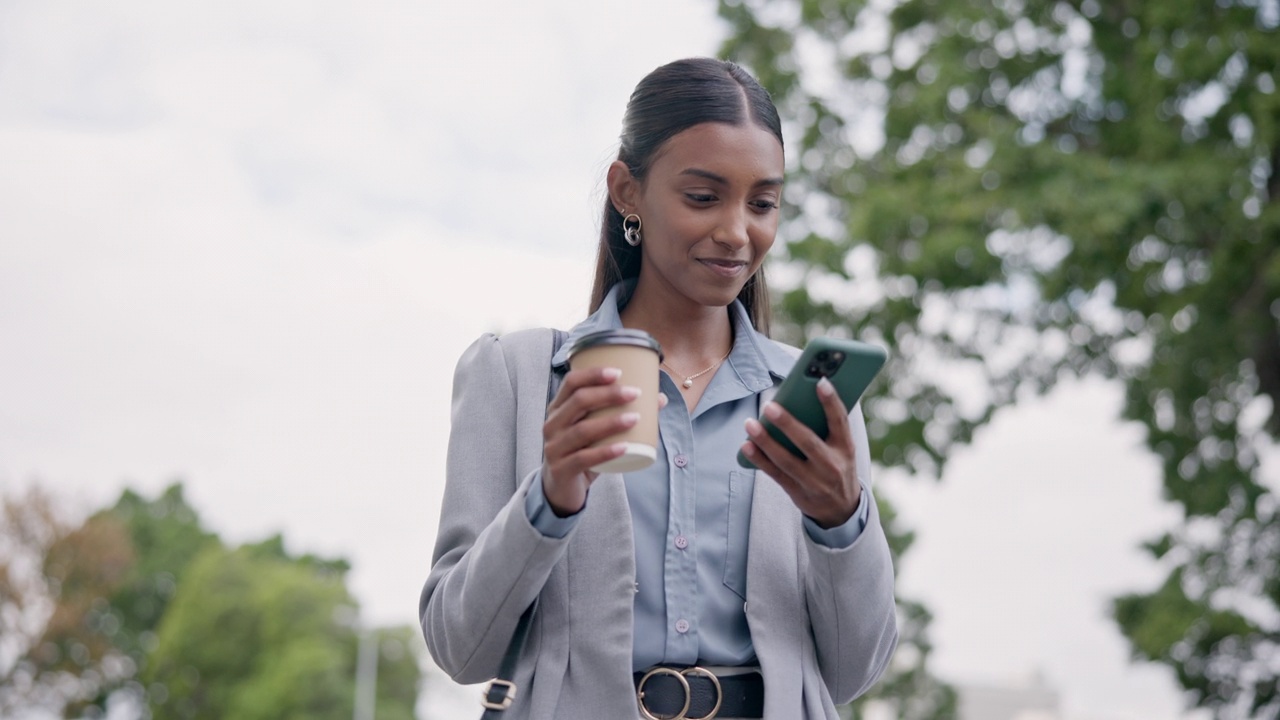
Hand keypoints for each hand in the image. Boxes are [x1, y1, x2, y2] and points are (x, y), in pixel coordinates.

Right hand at [541, 369, 667, 515]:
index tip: (618, 372)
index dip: (593, 374)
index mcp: (558, 409)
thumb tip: (659, 398)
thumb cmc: (582, 452)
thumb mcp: (595, 431)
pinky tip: (624, 447)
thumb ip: (620, 414)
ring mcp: (554, 448)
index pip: (571, 383)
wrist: (561, 489)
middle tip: (634, 393)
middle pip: (578, 401)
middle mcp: (552, 425)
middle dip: (608, 394)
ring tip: (635, 418)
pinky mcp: (561, 469)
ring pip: (582, 430)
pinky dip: (606, 452)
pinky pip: (584, 458)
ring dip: (611, 422)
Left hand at [739, 377, 860, 527]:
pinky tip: (746, 446)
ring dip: (766, 441)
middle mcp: (832, 465)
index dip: (831, 402)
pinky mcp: (797, 492)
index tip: (820, 381)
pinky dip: (759, 460)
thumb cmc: (837, 465)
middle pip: (808, 442)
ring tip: (750, 423)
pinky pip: (775, 474)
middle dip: (787, 424)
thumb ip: (827, 427)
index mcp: (845, 448)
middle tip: (769, 406)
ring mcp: (814, 481)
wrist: (841, 509)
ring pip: (786, 460)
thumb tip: (799, 398)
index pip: (840, 422)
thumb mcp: (842, 448)